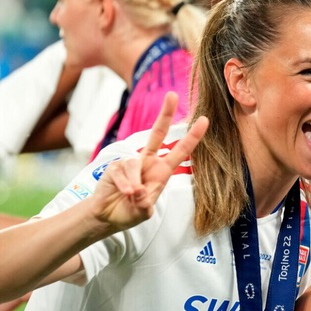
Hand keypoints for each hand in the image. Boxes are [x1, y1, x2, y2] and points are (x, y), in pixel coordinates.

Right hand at [89, 92, 207, 231]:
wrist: (106, 216)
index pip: (180, 151)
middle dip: (165, 114)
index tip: (204, 120)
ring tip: (131, 197)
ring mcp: (130, 162)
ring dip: (134, 186)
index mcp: (161, 171)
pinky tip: (122, 193)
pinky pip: (122, 172)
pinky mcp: (115, 165)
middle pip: (157, 133)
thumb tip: (137, 189)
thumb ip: (144, 201)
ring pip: (134, 166)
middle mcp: (147, 162)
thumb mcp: (144, 210)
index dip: (192, 136)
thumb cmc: (129, 211)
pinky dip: (124, 186)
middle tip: (172, 94)